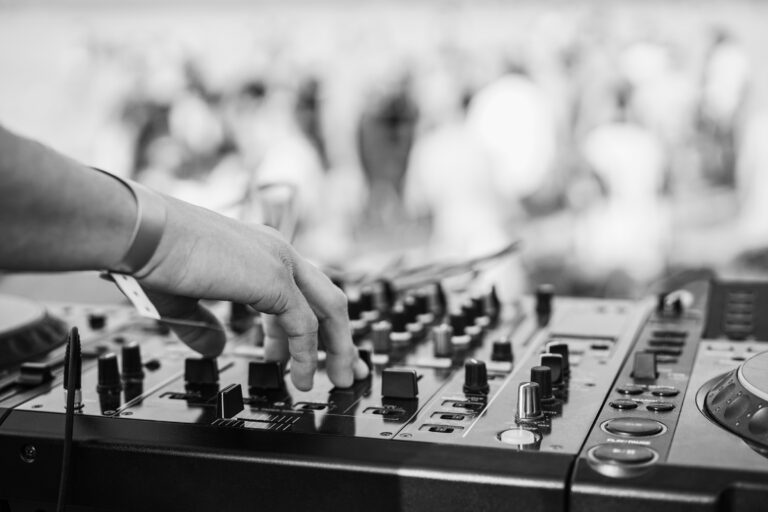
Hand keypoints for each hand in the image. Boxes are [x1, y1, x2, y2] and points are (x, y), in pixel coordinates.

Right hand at [135, 196, 367, 389]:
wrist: (141, 233)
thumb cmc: (152, 257)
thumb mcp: (184, 301)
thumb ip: (204, 326)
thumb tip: (216, 348)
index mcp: (258, 252)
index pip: (299, 292)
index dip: (304, 329)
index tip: (303, 357)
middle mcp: (276, 252)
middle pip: (326, 299)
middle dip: (340, 337)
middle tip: (345, 369)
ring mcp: (280, 263)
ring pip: (328, 310)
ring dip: (337, 348)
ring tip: (337, 380)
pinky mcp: (275, 280)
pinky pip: (304, 326)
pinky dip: (307, 355)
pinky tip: (300, 378)